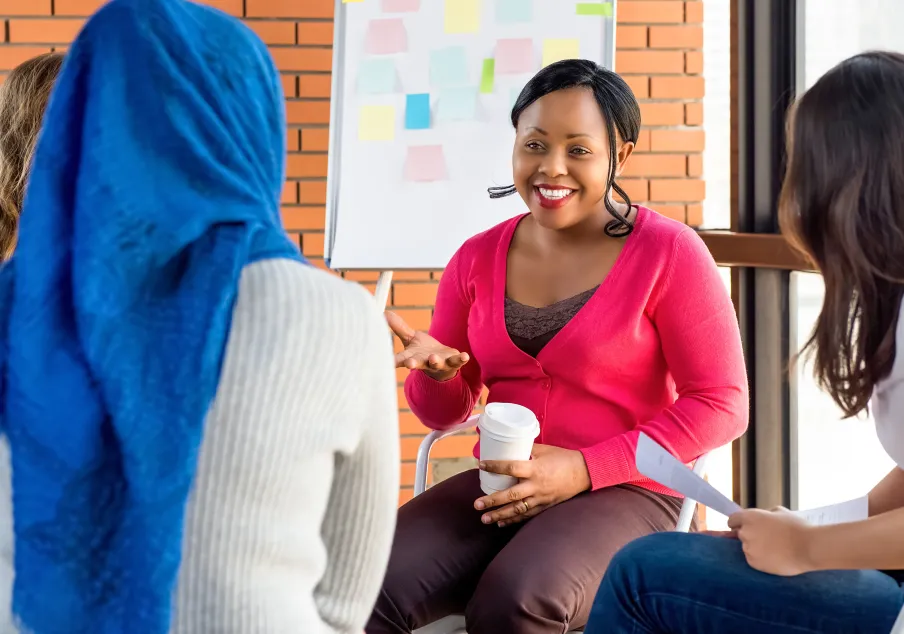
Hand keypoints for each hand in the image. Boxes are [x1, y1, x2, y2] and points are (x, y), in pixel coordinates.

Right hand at [385, 311, 468, 381]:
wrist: (443, 366)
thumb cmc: (423, 352)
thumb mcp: (410, 339)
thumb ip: (398, 327)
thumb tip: (383, 313)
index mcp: (412, 357)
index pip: (400, 359)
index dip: (393, 361)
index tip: (387, 363)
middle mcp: (424, 362)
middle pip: (417, 364)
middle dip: (413, 364)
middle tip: (409, 364)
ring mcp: (439, 363)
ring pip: (436, 363)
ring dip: (435, 361)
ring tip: (433, 358)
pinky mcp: (453, 362)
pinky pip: (458, 361)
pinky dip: (461, 359)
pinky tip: (465, 356)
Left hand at [473, 444, 590, 526]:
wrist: (584, 472)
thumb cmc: (563, 458)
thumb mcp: (544, 450)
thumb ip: (526, 450)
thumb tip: (508, 447)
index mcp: (535, 468)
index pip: (511, 468)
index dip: (495, 466)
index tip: (481, 465)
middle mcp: (536, 485)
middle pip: (511, 495)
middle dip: (492, 501)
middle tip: (476, 505)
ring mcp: (541, 498)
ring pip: (517, 509)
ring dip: (500, 515)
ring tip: (484, 519)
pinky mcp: (545, 506)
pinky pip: (527, 515)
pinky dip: (513, 520)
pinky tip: (501, 523)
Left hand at [725, 507, 814, 575]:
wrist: (809, 547)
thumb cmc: (797, 527)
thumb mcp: (780, 512)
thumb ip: (764, 514)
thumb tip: (761, 517)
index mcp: (749, 517)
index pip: (732, 520)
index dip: (738, 523)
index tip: (742, 526)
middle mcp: (745, 532)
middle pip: (740, 534)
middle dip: (750, 535)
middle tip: (767, 538)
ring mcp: (748, 549)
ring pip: (747, 547)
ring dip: (755, 547)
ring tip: (774, 549)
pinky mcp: (754, 563)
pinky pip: (753, 559)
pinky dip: (760, 559)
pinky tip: (774, 557)